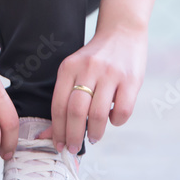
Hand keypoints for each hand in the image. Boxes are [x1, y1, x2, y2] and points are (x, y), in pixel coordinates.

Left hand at [37, 21, 147, 153]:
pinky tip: (113, 121)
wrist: (122, 31)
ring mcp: (110, 74)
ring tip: (93, 138)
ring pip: (98, 114)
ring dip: (94, 133)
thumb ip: (64, 99)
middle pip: (75, 111)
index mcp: (68, 67)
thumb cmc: (95, 59)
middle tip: (73, 148)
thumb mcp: (74, 71)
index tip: (58, 145)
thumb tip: (48, 134)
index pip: (58, 105)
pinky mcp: (131, 79)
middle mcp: (88, 69)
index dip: (56, 130)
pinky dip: (116, 122)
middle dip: (72, 136)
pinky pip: (122, 111)